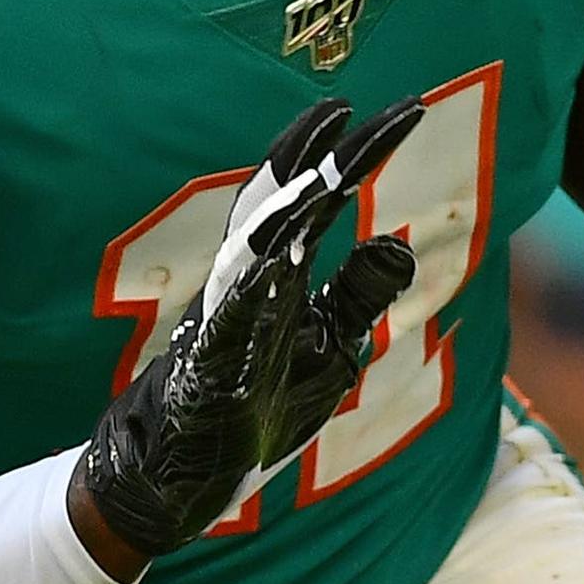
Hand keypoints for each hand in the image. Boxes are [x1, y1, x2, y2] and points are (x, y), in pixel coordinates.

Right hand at [75, 101, 422, 565]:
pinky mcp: (208, 366)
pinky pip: (226, 322)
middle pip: (280, 204)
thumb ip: (358, 293)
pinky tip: (270, 263)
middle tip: (354, 113)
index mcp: (280, 272)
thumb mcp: (331, 345)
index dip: (349, 156)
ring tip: (318, 170)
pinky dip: (244, 291)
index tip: (396, 112)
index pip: (317, 200)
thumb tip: (393, 240)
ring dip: (283, 207)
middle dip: (316, 159)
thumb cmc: (258, 403)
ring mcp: (226, 319)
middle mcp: (249, 280)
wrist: (186, 471)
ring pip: (251, 248)